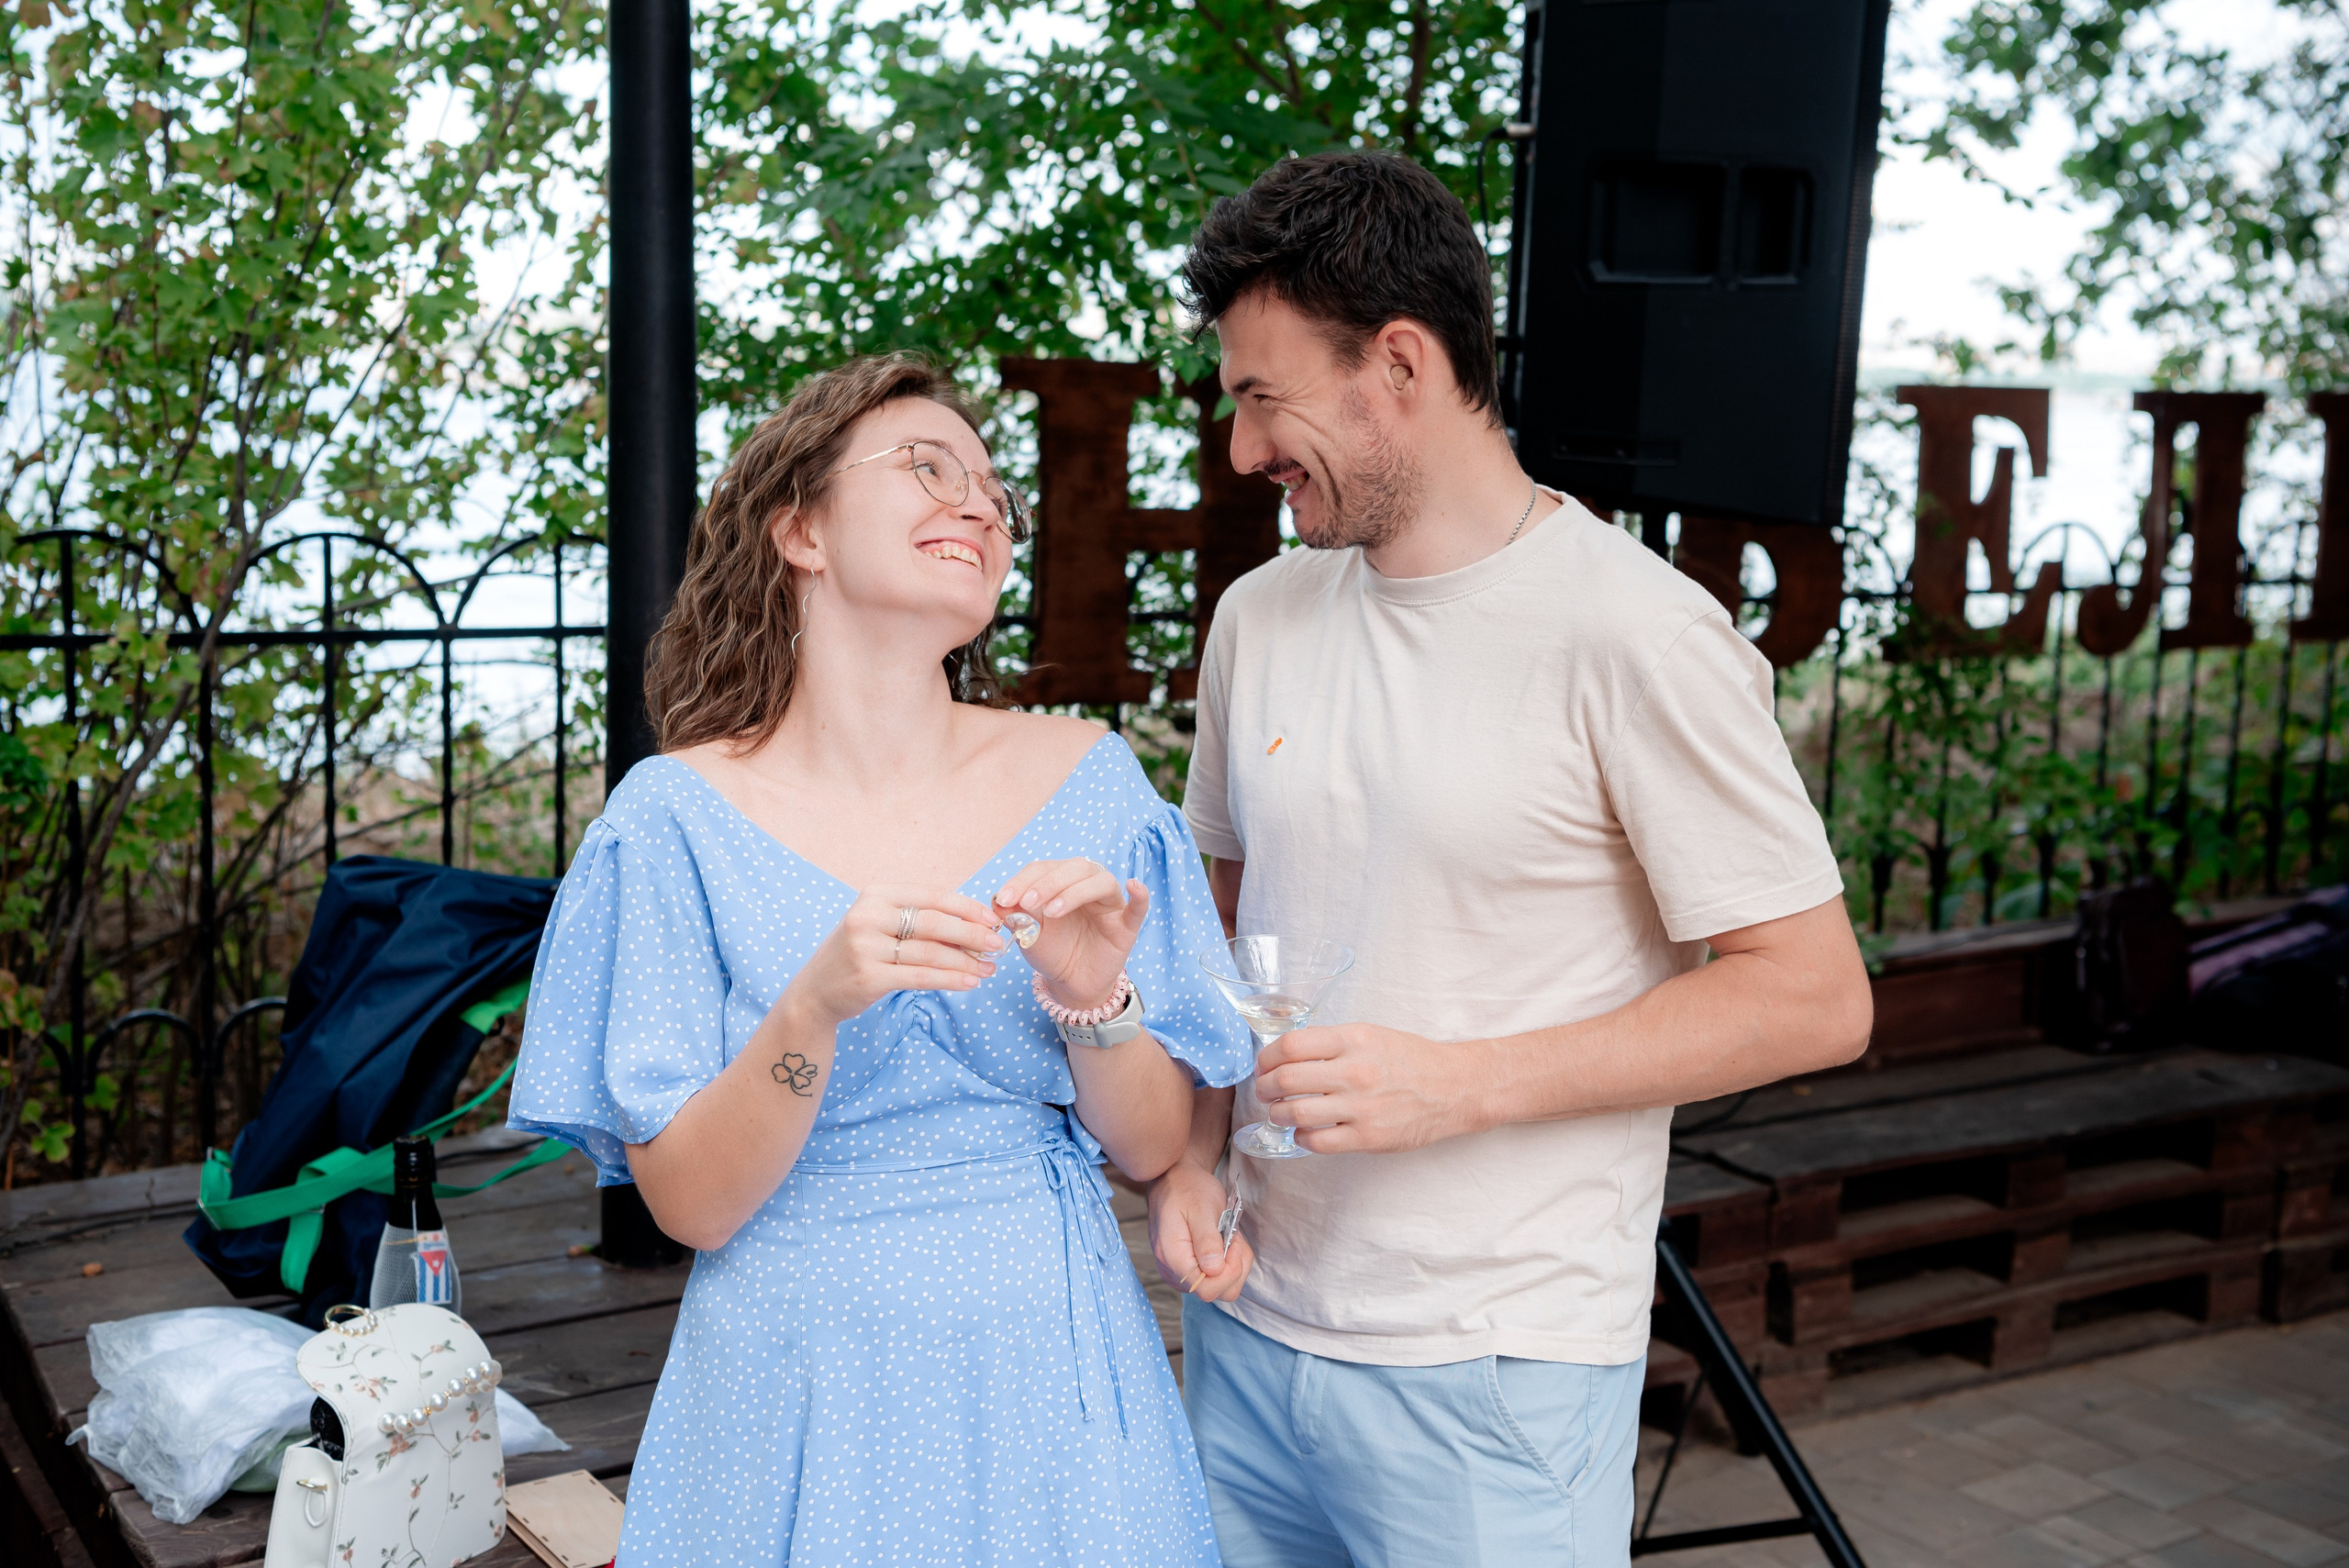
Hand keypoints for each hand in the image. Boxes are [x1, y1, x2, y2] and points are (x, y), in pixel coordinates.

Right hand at [785, 884, 1005, 1027]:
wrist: (815, 991)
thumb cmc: (858, 953)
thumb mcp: (878, 923)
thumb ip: (916, 918)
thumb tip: (972, 922)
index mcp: (875, 895)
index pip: (931, 896)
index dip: (965, 907)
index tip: (992, 918)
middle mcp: (867, 916)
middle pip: (934, 923)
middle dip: (971, 934)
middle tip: (997, 944)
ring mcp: (865, 947)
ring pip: (930, 953)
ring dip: (966, 961)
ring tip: (989, 968)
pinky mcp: (869, 977)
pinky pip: (920, 977)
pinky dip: (949, 979)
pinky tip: (970, 982)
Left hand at [994, 858, 1149, 1011]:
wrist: (1070, 983)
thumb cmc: (1050, 952)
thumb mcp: (1027, 933)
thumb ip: (1015, 915)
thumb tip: (998, 899)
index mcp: (1062, 882)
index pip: (1044, 868)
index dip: (1023, 880)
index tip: (1005, 899)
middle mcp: (1087, 887)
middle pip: (1075, 868)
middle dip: (1048, 883)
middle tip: (1028, 903)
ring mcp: (1109, 905)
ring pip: (1101, 881)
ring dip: (1075, 891)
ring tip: (1052, 911)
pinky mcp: (1126, 927)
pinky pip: (1138, 908)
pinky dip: (1139, 896)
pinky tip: (1133, 886)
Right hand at [1147, 1159, 1252, 1302]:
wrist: (1174, 1181)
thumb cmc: (1188, 1190)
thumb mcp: (1202, 1208)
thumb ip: (1207, 1241)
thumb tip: (1214, 1270)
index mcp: (1173, 1257)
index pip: (1206, 1288)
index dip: (1228, 1270)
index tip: (1232, 1242)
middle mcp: (1173, 1272)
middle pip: (1215, 1292)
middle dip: (1234, 1267)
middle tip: (1231, 1238)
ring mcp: (1180, 1274)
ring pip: (1220, 1289)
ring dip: (1234, 1265)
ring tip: (1227, 1237)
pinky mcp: (1189, 1272)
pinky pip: (1216, 1280)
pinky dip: (1229, 1263)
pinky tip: (1224, 1242)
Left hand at [1253, 1022, 1481, 1152]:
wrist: (1454, 1088)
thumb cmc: (1411, 1060)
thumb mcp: (1371, 1035)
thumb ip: (1331, 1044)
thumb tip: (1286, 1055)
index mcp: (1353, 1040)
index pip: (1290, 1045)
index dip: (1267, 1057)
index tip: (1263, 1065)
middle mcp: (1355, 1071)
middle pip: (1286, 1079)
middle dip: (1264, 1087)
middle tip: (1264, 1091)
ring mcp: (1361, 1107)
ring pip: (1294, 1113)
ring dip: (1277, 1115)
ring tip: (1280, 1113)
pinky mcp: (1367, 1138)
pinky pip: (1316, 1141)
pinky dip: (1301, 1138)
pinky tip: (1304, 1132)